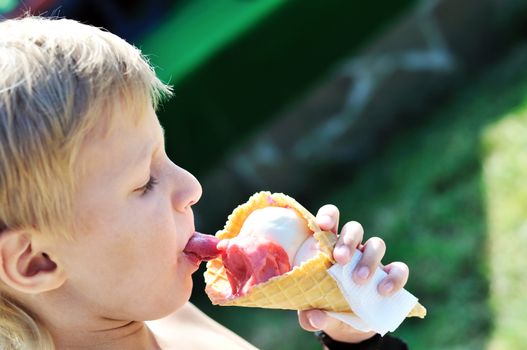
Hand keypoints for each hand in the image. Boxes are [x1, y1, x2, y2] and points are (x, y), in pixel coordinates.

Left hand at [297, 205, 409, 343]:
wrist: (346, 329)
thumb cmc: (324, 308)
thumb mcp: (312, 316)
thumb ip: (309, 316)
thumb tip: (314, 317)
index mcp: (328, 247)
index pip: (330, 219)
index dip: (329, 216)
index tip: (323, 225)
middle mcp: (352, 249)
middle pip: (354, 229)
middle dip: (348, 240)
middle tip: (340, 260)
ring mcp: (372, 261)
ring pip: (376, 244)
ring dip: (369, 259)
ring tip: (359, 279)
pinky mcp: (389, 277)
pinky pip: (399, 269)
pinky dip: (394, 277)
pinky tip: (383, 291)